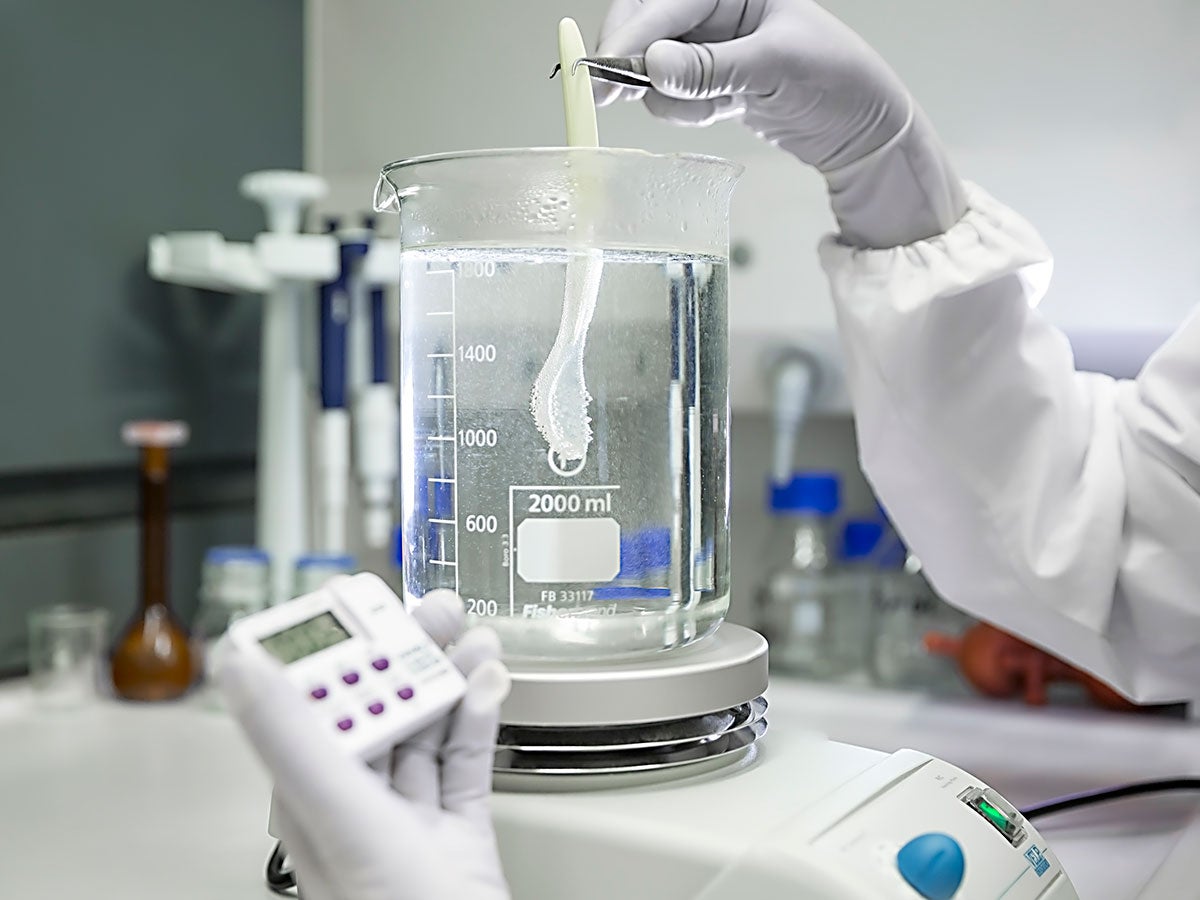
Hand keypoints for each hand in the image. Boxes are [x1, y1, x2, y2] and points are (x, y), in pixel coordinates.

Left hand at [217, 590, 511, 899]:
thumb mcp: (339, 814)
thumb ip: (290, 735)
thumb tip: (238, 665)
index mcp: (311, 797)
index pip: (310, 700)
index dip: (331, 645)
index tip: (352, 600)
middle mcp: (354, 805)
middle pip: (377, 704)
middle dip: (407, 650)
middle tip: (435, 610)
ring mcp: (409, 822)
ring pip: (425, 727)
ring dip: (450, 675)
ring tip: (470, 635)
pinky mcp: (457, 836)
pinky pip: (466, 762)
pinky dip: (481, 718)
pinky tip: (489, 686)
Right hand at [595, 0, 967, 247]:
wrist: (865, 127)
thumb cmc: (838, 78)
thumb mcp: (778, 66)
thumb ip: (713, 69)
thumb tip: (654, 68)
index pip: (662, 2)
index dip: (629, 34)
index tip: (601, 68)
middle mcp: (715, 11)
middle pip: (644, 30)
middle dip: (627, 63)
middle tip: (602, 94)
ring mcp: (709, 49)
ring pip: (653, 71)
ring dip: (668, 96)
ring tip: (712, 108)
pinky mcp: (709, 84)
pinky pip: (674, 99)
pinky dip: (687, 113)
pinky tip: (722, 113)